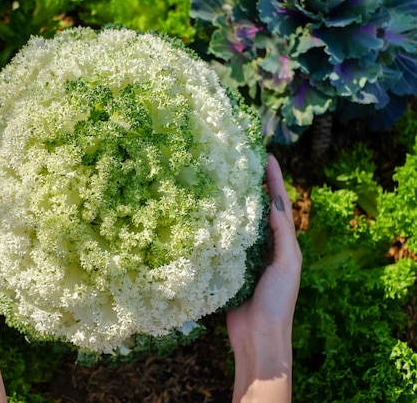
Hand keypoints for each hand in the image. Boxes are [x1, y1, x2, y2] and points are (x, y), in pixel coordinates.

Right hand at [227, 154, 301, 402]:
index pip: (278, 204)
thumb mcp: (286, 265)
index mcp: (283, 244)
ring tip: (221, 181)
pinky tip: (206, 216)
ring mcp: (245, 258)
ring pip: (238, 224)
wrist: (259, 337)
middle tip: (239, 162)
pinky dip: (217, 227)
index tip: (266, 156)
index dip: (273, 180)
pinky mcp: (228, 269)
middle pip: (257, 210)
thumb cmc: (278, 302)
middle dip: (252, 186)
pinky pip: (223, 243)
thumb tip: (275, 202)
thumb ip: (282, 235)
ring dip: (232, 204)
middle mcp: (264, 247)